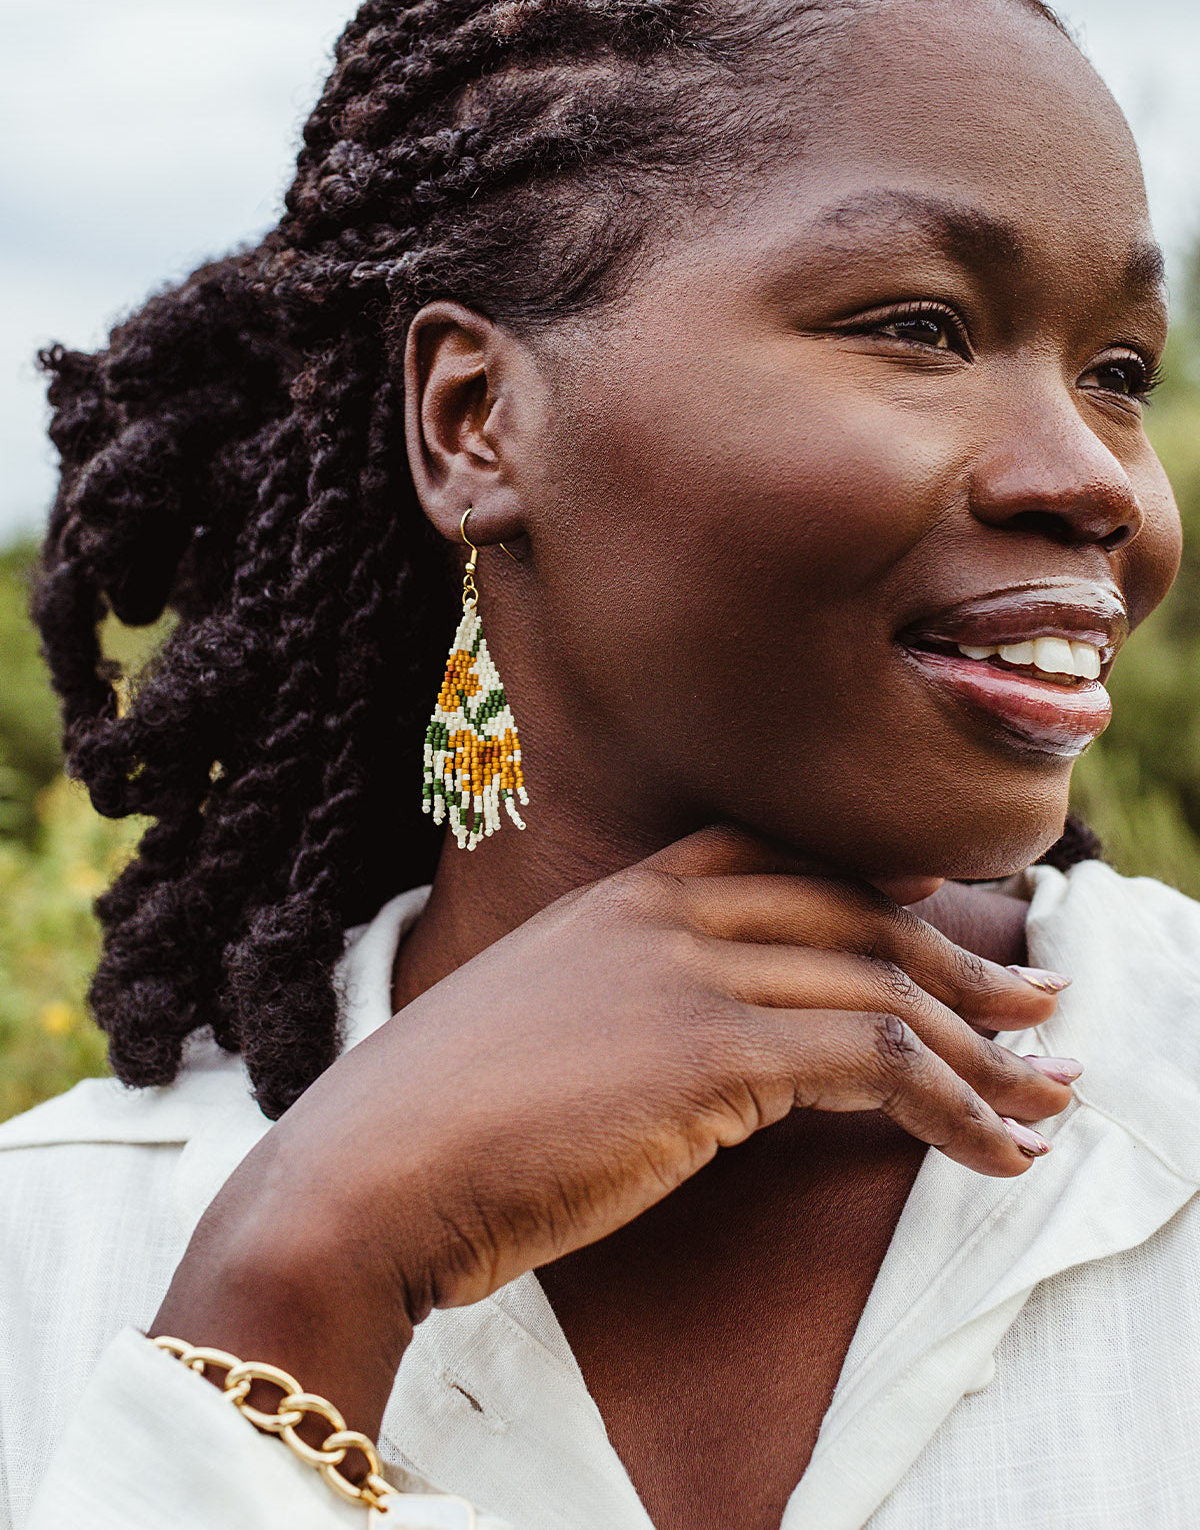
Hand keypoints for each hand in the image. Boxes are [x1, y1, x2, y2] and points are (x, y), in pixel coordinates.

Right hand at [152, 826, 1071, 1435]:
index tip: (943, 923)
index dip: (882, 889)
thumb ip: (635, 1005)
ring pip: (882, 984)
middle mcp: (667, 910)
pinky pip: (874, 1060)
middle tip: (1034, 1007)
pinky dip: (954, 1105)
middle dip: (960, 966)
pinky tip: (990, 1148)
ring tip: (1042, 1095)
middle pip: (856, 914)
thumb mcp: (547, 1026)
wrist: (368, 1170)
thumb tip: (723, 1053)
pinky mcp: (710, 1050)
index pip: (786, 860)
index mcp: (625, 893)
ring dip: (981, 1047)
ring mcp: (690, 970)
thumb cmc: (443, 1121)